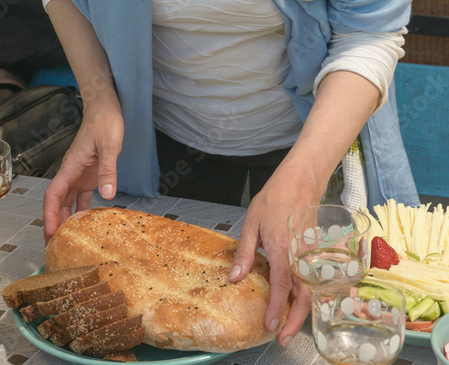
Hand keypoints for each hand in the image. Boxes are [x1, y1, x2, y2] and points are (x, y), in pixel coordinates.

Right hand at [43, 94, 123, 242]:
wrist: (106, 110)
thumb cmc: (105, 123)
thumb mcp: (109, 146)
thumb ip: (108, 169)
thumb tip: (107, 194)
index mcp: (71, 166)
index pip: (54, 195)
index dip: (49, 214)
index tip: (50, 232)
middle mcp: (72, 173)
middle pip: (58, 202)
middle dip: (54, 223)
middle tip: (54, 245)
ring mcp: (80, 175)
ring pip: (68, 201)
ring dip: (66, 219)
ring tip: (66, 239)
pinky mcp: (90, 174)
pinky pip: (82, 196)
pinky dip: (82, 209)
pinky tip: (86, 222)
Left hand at [228, 161, 319, 345]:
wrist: (300, 180)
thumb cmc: (274, 198)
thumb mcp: (251, 223)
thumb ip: (245, 253)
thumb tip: (236, 277)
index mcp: (281, 248)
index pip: (280, 285)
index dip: (276, 308)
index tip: (270, 325)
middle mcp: (299, 254)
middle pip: (303, 294)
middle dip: (295, 320)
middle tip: (281, 337)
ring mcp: (311, 253)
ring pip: (312, 289)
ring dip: (304, 311)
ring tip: (290, 326)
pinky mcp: (315, 251)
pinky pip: (315, 278)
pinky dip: (310, 295)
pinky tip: (301, 303)